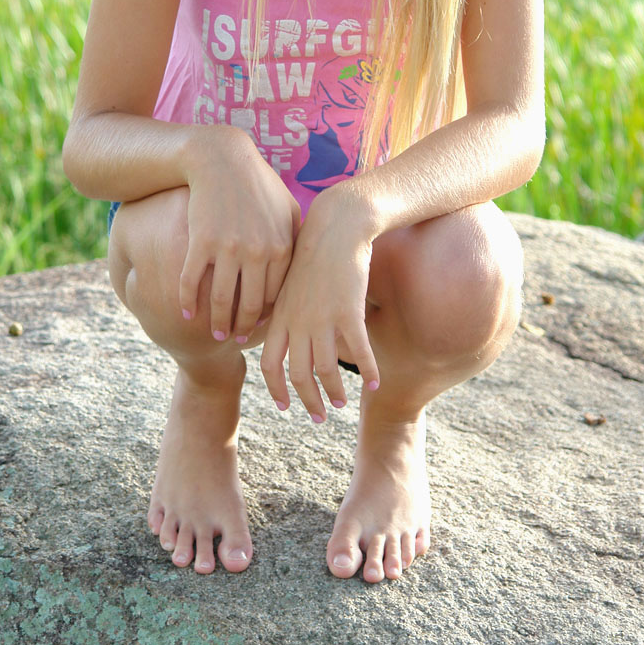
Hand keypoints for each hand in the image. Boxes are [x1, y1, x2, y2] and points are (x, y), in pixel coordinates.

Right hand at [179, 125, 299, 342]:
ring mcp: (228, 248)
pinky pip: (192, 281)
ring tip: (214, 333)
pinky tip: (186, 312)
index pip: (276, 297)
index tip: (259, 328)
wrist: (222, 160)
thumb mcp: (287, 208)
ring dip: (216, 322)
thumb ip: (296, 238)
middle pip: (250, 304)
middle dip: (242, 328)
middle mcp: (257, 252)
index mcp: (281, 247)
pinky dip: (188, 301)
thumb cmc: (258, 184)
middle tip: (236, 339)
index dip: (266, 318)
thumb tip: (306, 267)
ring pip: (221, 299)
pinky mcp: (201, 242)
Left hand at [260, 192, 379, 418]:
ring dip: (335, 392)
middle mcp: (297, 321)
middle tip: (318, 417)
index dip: (275, 389)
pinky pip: (358, 352)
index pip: (270, 364)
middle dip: (308, 401)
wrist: (336, 227)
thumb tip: (269, 327)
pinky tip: (374, 382)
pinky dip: (366, 370)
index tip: (284, 406)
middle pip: (298, 375)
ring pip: (326, 369)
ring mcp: (322, 317)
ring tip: (342, 404)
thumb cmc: (314, 252)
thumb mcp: (288, 281)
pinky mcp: (348, 310)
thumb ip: (280, 309)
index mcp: (280, 315)